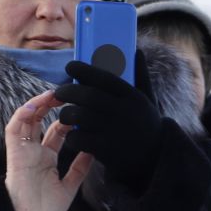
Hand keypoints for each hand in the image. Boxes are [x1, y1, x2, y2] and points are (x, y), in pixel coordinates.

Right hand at [4, 90, 92, 210]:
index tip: (79, 106)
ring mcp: (24, 151)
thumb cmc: (46, 209)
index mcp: (47, 159)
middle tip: (67, 93)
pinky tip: (34, 105)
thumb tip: (93, 151)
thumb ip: (80, 169)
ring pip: (26, 121)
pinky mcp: (15, 153)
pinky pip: (14, 131)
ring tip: (52, 93)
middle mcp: (35, 152)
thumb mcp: (70, 187)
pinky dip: (21, 116)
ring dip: (37, 105)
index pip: (56, 132)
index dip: (66, 118)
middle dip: (52, 106)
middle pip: (40, 121)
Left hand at [54, 58, 164, 192]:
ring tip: (64, 114)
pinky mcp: (106, 150)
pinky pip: (80, 139)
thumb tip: (137, 51)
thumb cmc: (145, 124)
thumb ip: (141, 76)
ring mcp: (115, 132)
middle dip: (68, 91)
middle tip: (59, 92)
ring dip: (67, 114)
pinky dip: (72, 136)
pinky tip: (72, 134)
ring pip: (81, 117)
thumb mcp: (147, 100)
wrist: (152, 160)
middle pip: (88, 96)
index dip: (84, 69)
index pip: (104, 78)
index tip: (70, 66)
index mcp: (132, 97)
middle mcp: (124, 112)